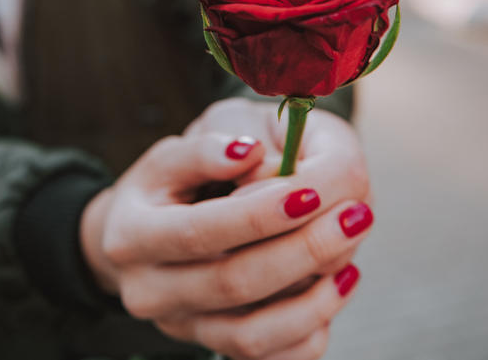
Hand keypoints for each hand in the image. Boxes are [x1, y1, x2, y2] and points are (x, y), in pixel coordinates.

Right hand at [80, 99, 371, 359]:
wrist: (144, 235)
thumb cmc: (172, 183)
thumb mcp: (177, 150)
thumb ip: (209, 148)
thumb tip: (250, 153)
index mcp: (130, 234)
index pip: (199, 231)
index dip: (258, 214)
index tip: (311, 190)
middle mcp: (148, 291)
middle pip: (233, 283)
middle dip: (303, 250)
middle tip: (357, 216)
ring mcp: (181, 327)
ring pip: (252, 335)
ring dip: (314, 300)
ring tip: (352, 260)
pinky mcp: (212, 346)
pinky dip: (309, 332)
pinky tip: (335, 287)